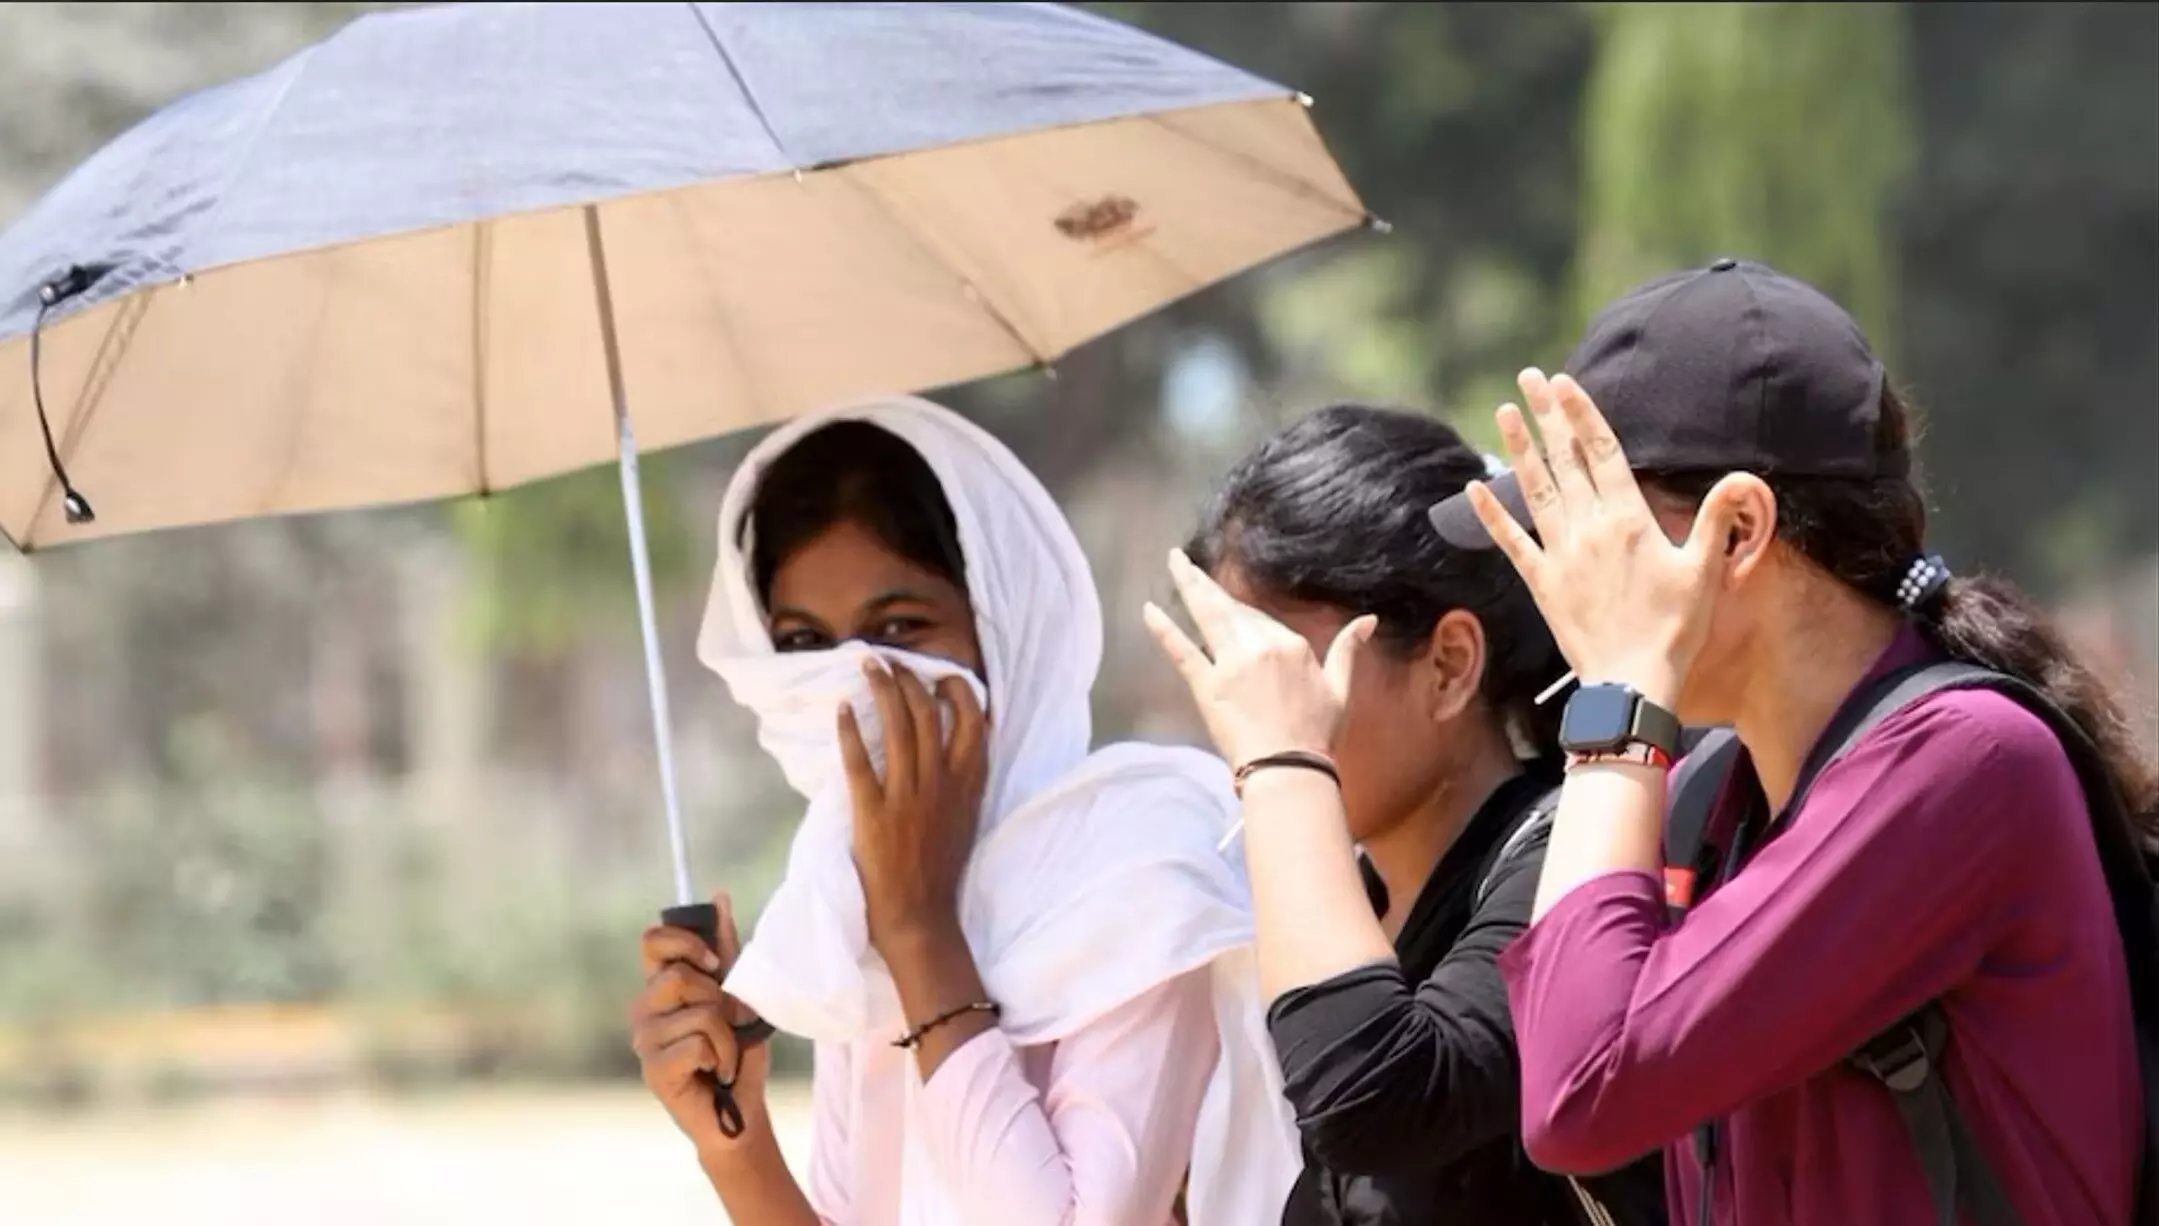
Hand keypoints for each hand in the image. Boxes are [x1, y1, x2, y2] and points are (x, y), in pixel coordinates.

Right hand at [630, 893, 770, 1156]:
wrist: (739, 1109)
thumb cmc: (737, 1051)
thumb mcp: (737, 993)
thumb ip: (724, 949)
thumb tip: (719, 896)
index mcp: (660, 986)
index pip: (652, 940)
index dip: (685, 942)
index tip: (712, 965)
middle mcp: (644, 1009)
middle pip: (678, 976)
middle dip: (717, 999)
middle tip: (724, 1025)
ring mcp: (644, 1041)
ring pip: (699, 1013)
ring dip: (727, 1036)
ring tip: (722, 1055)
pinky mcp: (653, 1070)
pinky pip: (699, 1043)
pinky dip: (721, 1056)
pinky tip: (713, 1072)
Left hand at [840, 660, 988, 955]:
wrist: (919, 917)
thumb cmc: (940, 870)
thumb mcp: (966, 817)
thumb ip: (963, 780)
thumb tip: (951, 746)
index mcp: (968, 783)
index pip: (973, 720)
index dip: (957, 689)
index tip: (939, 674)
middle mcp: (941, 782)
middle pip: (929, 713)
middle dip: (909, 678)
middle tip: (891, 661)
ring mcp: (908, 796)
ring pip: (898, 727)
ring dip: (883, 690)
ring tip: (868, 665)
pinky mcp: (874, 812)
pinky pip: (860, 763)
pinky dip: (850, 732)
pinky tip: (842, 710)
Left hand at [1144, 549, 1375, 767]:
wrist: (1289, 768)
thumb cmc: (1317, 733)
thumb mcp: (1341, 688)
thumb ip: (1347, 650)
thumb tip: (1367, 620)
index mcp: (1290, 644)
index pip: (1260, 618)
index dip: (1244, 615)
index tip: (1231, 609)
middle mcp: (1258, 646)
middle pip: (1229, 607)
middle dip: (1205, 583)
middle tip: (1181, 560)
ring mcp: (1229, 664)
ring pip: (1206, 615)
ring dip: (1188, 585)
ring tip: (1173, 562)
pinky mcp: (1206, 686)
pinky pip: (1182, 650)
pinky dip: (1164, 629)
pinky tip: (1149, 609)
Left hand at [1467, 369, 1745, 705]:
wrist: (1632, 682)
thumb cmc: (1674, 628)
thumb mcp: (1705, 570)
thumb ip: (1717, 518)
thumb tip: (1741, 477)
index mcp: (1628, 519)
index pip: (1602, 452)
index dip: (1581, 414)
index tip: (1564, 383)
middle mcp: (1588, 528)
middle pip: (1565, 460)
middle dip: (1546, 415)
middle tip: (1529, 378)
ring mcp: (1560, 554)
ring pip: (1536, 489)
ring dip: (1521, 448)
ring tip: (1506, 412)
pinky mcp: (1541, 582)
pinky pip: (1511, 540)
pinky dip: (1492, 513)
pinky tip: (1474, 488)